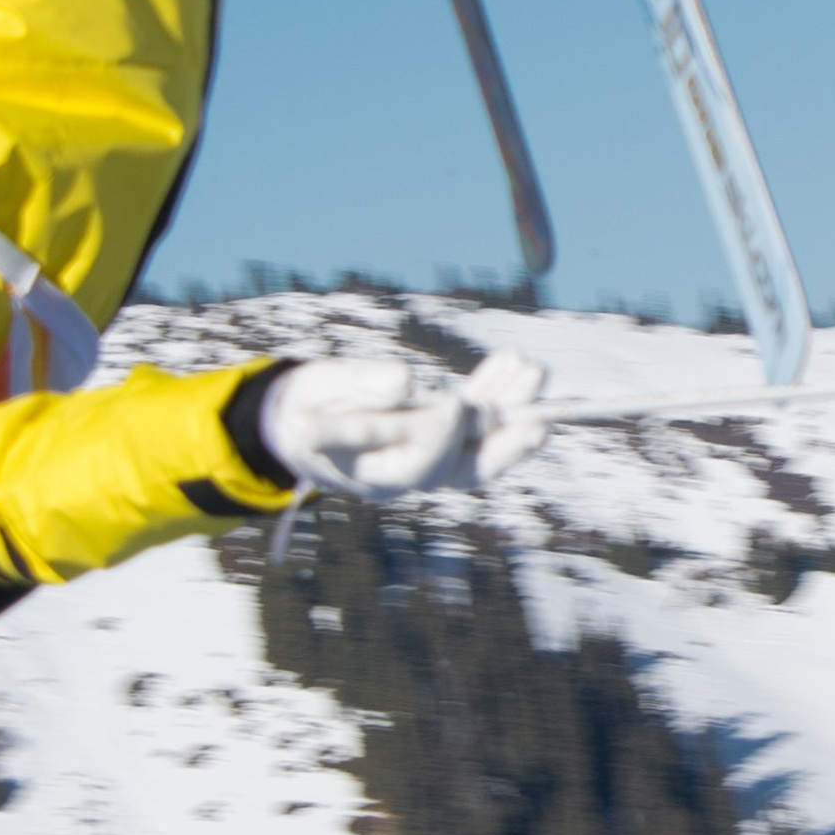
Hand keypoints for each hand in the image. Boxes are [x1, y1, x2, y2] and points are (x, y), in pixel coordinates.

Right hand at [257, 348, 547, 495]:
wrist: (296, 419)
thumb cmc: (299, 410)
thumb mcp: (314, 398)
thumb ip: (356, 387)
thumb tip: (403, 383)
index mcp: (372, 474)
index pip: (417, 467)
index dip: (440, 439)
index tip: (454, 402)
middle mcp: (408, 473)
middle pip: (464, 468)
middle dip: (503, 444)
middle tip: (538, 423)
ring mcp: (426, 454)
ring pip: (477, 440)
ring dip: (510, 407)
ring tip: (534, 370)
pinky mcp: (434, 429)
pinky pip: (471, 416)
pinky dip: (493, 389)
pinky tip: (509, 360)